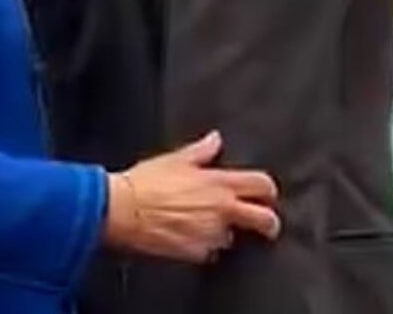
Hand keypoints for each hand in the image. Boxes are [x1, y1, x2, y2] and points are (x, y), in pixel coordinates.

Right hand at [103, 130, 281, 262]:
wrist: (123, 209)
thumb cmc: (144, 183)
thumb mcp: (174, 160)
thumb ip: (201, 151)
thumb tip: (215, 139)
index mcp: (218, 184)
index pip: (262, 185)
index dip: (268, 190)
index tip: (266, 196)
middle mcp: (222, 210)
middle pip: (265, 219)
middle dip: (269, 223)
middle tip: (264, 225)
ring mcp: (212, 234)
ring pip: (233, 238)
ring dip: (223, 233)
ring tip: (202, 226)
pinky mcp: (198, 252)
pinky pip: (208, 252)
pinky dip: (201, 247)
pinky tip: (185, 236)